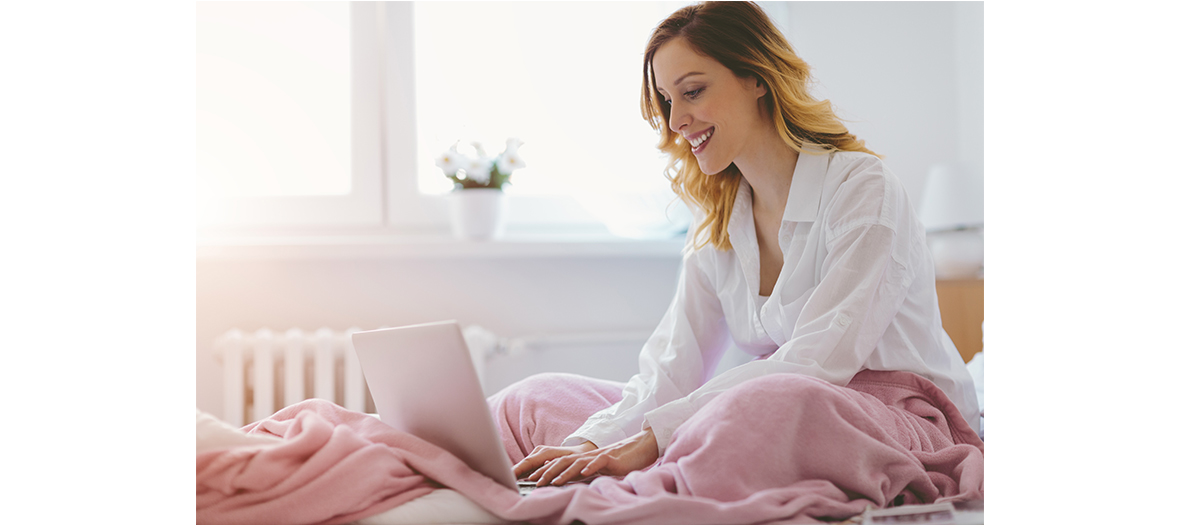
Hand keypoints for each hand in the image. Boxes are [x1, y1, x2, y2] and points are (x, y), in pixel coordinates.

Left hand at [518, 428, 658, 486]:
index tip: (531, 479)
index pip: (559, 464)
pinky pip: (599, 462)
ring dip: (565, 472)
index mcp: (582, 460)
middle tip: (535, 482)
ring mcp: (598, 456)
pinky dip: (591, 467)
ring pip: (578, 462)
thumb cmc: (618, 462)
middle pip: (563, 462)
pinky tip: (585, 472)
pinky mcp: (611, 458)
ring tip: (554, 481)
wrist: (638, 448)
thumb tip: (565, 480)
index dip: (545, 471)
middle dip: (548, 472)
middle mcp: (587, 457)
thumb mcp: (596, 469)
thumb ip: (581, 473)